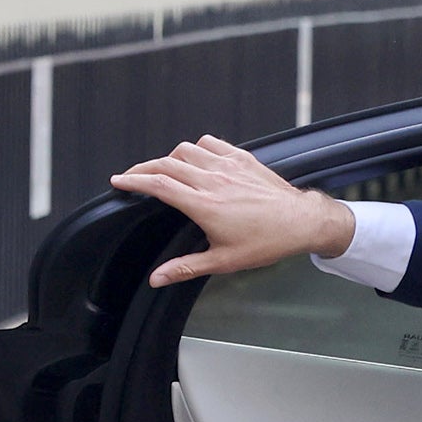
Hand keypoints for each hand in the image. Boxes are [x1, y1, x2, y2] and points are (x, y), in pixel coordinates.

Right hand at [110, 133, 357, 286]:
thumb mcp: (224, 261)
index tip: (118, 181)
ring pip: (187, 149)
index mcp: (204, 204)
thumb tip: (157, 278)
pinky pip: (212, 143)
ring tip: (166, 170)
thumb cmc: (267, 241)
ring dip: (170, 157)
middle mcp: (213, 180)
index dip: (133, 180)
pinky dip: (198, 147)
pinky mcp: (243, 158)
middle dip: (143, 168)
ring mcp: (228, 166)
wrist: (302, 222)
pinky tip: (197, 158)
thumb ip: (185, 267)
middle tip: (132, 176)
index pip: (158, 184)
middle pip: (166, 163)